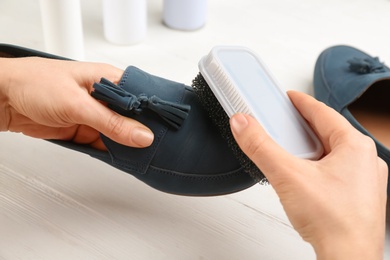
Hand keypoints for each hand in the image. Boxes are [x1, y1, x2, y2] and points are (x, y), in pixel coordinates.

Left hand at [0, 57, 153, 149]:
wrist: (3, 99)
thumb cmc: (34, 83)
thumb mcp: (78, 103)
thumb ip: (111, 122)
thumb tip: (141, 135)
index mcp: (108, 80)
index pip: (140, 97)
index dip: (154, 114)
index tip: (165, 130)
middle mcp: (104, 97)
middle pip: (132, 119)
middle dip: (143, 133)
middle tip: (157, 148)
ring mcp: (94, 115)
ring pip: (120, 134)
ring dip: (128, 145)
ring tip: (144, 156)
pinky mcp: (84, 130)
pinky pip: (105, 144)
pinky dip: (113, 153)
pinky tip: (123, 159)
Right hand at [230, 91, 387, 258]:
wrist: (347, 258)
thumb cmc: (333, 222)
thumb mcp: (287, 175)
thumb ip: (261, 147)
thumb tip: (242, 124)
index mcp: (355, 147)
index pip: (323, 112)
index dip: (302, 102)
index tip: (289, 97)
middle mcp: (366, 160)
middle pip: (329, 131)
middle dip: (305, 126)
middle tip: (286, 122)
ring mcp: (366, 180)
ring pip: (334, 151)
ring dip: (313, 147)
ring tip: (292, 150)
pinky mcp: (360, 196)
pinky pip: (338, 170)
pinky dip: (320, 165)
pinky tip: (306, 176)